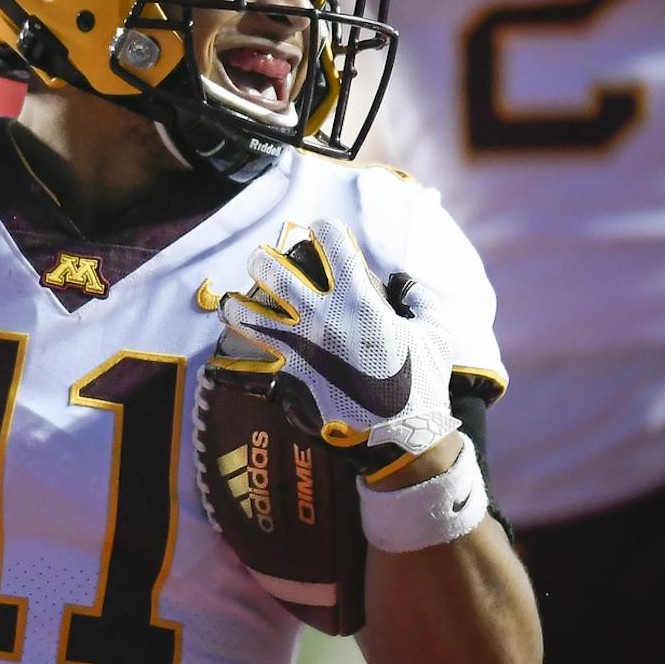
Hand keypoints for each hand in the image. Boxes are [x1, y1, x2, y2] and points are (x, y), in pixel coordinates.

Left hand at [212, 218, 457, 482]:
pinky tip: (228, 358)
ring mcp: (303, 349)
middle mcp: (324, 319)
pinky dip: (239, 363)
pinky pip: (257, 365)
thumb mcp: (436, 333)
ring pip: (252, 319)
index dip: (325, 229)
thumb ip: (420, 299)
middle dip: (263, 260)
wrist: (405, 435)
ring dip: (238, 307)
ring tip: (230, 301)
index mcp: (359, 301)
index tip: (320, 228)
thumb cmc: (423, 381)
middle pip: (277, 275)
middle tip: (260, 258)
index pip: (335, 246)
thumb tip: (402, 282)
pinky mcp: (293, 378)